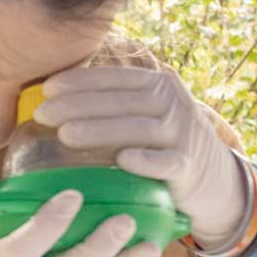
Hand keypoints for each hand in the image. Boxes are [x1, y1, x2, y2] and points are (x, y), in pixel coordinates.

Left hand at [33, 65, 248, 247]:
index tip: (46, 89)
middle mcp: (173, 103)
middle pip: (122, 100)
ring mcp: (184, 133)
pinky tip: (123, 160)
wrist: (213, 179)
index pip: (115, 78)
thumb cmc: (160, 145)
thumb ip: (110, 107)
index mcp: (158, 84)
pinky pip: (168, 161)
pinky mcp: (190, 165)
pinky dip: (146, 160)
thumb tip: (50, 105)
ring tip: (65, 136)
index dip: (80, 80)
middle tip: (43, 115)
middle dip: (79, 105)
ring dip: (101, 130)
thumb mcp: (143, 116)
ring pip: (140, 128)